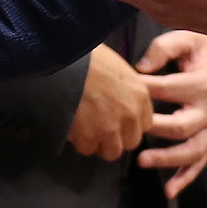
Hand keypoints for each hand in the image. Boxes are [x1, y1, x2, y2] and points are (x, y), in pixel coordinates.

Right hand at [65, 44, 151, 161]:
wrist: (62, 57)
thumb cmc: (87, 56)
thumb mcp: (117, 67)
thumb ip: (125, 89)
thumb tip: (119, 101)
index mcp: (140, 96)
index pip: (144, 124)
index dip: (128, 124)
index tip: (114, 118)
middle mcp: (130, 115)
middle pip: (130, 142)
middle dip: (115, 137)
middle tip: (98, 125)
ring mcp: (110, 128)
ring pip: (110, 151)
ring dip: (98, 143)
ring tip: (84, 128)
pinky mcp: (89, 136)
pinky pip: (86, 149)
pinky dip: (78, 141)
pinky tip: (71, 125)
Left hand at [133, 31, 206, 197]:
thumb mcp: (191, 38)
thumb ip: (165, 48)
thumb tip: (140, 68)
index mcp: (201, 84)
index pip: (166, 89)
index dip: (142, 90)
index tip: (120, 90)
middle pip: (180, 126)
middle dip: (153, 129)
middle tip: (129, 130)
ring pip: (192, 151)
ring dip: (167, 159)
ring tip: (142, 161)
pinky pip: (201, 163)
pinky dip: (185, 179)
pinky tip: (168, 191)